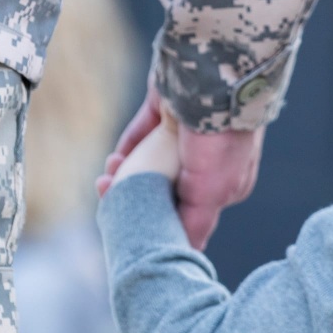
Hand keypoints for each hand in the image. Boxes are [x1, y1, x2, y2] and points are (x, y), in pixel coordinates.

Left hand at [99, 81, 265, 249]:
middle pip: (166, 185)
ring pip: (150, 160)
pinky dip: (127, 148)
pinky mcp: (168, 109)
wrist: (212, 78)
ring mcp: (188, 133)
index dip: (158, 220)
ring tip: (107, 179)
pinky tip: (113, 161)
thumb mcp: (210, 193)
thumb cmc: (219, 140)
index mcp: (225, 184)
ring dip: (126, 173)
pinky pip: (142, 133)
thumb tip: (188, 253)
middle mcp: (208, 160)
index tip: (132, 228)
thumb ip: (197, 223)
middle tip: (110, 200)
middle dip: (138, 195)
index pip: (189, 211)